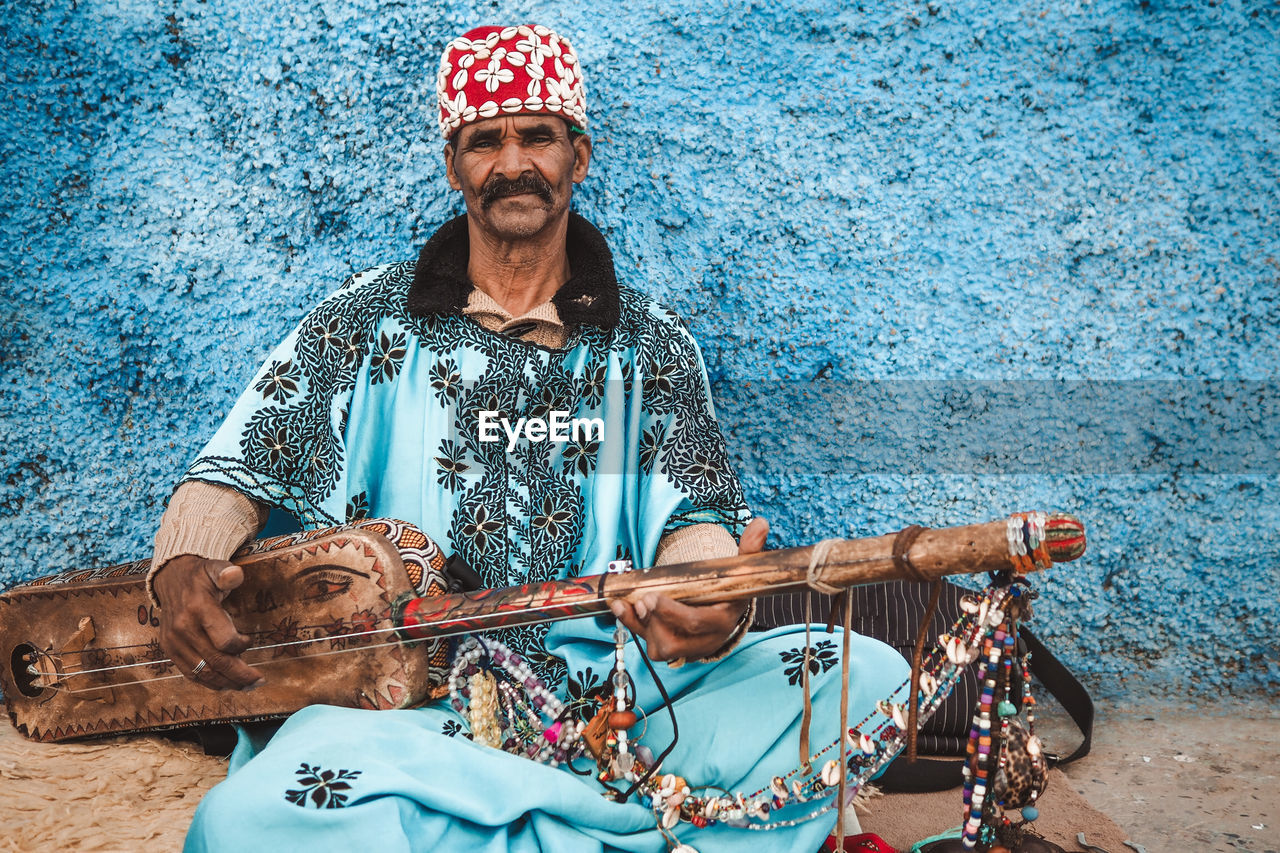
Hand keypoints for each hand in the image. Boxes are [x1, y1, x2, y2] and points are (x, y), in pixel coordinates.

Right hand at [154, 555, 263, 689]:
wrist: (170, 579)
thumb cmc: (200, 576)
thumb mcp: (215, 568)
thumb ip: (227, 573)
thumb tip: (236, 574)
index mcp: (198, 609)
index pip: (223, 641)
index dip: (240, 646)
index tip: (249, 640)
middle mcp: (183, 629)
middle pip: (215, 661)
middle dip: (239, 675)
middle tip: (258, 681)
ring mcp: (174, 642)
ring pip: (202, 672)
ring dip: (226, 683)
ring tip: (246, 686)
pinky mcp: (169, 649)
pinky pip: (189, 673)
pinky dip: (208, 682)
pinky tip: (225, 684)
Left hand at [609, 517, 769, 660]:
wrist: (724, 618)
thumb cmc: (728, 592)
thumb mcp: (739, 573)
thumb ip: (749, 551)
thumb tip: (761, 523)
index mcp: (721, 622)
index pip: (697, 624)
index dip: (673, 614)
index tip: (653, 597)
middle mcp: (702, 642)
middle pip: (674, 642)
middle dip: (653, 622)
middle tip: (642, 599)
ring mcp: (684, 649)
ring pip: (659, 647)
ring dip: (641, 625)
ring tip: (632, 602)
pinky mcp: (667, 648)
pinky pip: (645, 642)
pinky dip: (630, 624)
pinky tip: (620, 606)